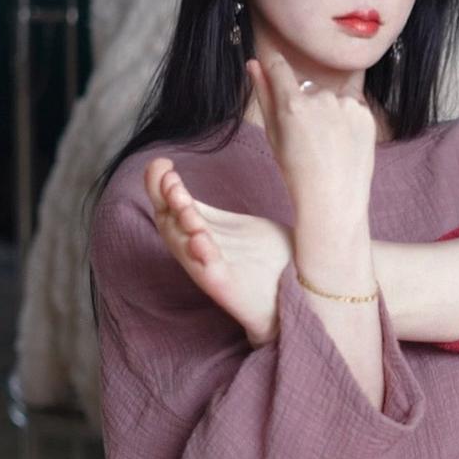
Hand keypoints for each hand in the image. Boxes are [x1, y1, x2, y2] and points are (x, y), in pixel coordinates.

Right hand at [144, 159, 293, 346]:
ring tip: (182, 201)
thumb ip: (224, 211)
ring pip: (183, 246)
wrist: (297, 296)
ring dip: (181, 222)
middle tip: (169, 179)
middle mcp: (200, 251)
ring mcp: (211, 269)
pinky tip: (200, 239)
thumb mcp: (244, 228)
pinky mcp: (226, 286)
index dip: (161, 186)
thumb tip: (217, 177)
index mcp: (203, 234)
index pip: (171, 208)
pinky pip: (208, 271)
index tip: (164, 162)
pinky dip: (201, 256)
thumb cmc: (272, 262)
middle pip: (169, 224)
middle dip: (167, 200)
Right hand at [245, 51, 376, 215]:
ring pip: (332, 100)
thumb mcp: (273, 135)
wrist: (333, 199)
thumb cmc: (297, 172)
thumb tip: (253, 63)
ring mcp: (347, 105)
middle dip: (307, 105)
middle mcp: (322, 99)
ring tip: (328, 144)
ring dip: (329, 113)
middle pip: (309, 90)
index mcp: (293, 104)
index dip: (274, 64)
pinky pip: (352, 109)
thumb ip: (264, 95)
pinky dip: (348, 121)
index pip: (279, 68)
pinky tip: (343, 144)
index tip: (272, 62)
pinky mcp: (366, 114)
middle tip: (308, 139)